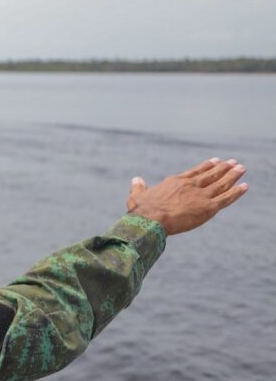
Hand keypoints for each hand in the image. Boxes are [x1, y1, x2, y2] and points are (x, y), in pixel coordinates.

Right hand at [127, 157, 247, 234]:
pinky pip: (226, 198)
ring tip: (241, 169)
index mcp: (176, 182)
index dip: (207, 166)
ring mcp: (201, 195)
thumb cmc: (142, 209)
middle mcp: (191, 186)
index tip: (216, 160)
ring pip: (222, 183)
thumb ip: (138, 187)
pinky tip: (245, 186)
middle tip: (234, 162)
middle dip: (224, 168)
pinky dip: (237, 192)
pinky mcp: (208, 207)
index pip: (196, 171)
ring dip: (233, 175)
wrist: (150, 220)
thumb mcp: (137, 195)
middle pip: (212, 174)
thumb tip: (136, 179)